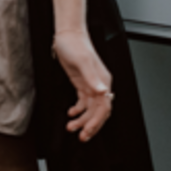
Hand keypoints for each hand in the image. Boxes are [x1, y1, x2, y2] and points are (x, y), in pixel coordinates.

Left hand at [52, 27, 114, 141]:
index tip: (87, 132)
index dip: (96, 122)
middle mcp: (99, 85)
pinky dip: (78, 110)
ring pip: (90, 109)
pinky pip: (84, 102)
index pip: (104, 108)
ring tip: (71, 127)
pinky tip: (71, 114)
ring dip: (82, 119)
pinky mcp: (82, 83)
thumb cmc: (74, 44)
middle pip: (99, 112)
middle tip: (80, 136)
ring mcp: (91, 84)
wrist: (67, 34)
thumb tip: (103, 92)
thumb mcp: (82, 62)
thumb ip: (92, 78)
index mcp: (103, 82)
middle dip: (90, 125)